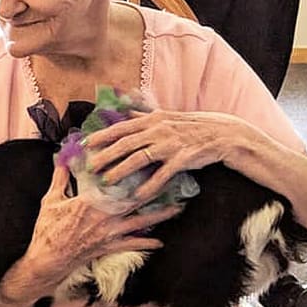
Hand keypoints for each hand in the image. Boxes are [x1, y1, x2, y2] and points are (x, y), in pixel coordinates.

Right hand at [0, 162, 181, 305]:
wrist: (48, 260)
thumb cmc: (47, 229)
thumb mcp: (51, 200)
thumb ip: (60, 178)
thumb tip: (63, 159)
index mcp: (90, 201)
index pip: (116, 183)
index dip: (133, 172)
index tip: (148, 161)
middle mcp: (104, 216)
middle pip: (136, 200)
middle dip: (156, 190)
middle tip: (174, 180)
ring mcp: (109, 232)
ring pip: (140, 221)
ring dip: (160, 216)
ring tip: (177, 209)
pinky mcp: (109, 247)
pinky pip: (132, 244)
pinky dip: (147, 243)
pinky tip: (159, 241)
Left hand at [82, 109, 253, 201]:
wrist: (222, 133)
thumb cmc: (190, 126)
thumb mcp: (165, 117)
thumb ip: (142, 117)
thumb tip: (123, 111)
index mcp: (152, 119)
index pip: (121, 128)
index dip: (101, 136)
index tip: (84, 145)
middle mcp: (158, 130)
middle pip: (125, 144)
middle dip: (105, 156)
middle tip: (90, 167)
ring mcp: (170, 144)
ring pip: (139, 159)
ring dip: (121, 171)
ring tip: (107, 182)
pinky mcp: (183, 159)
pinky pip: (162, 174)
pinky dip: (149, 185)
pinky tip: (138, 195)